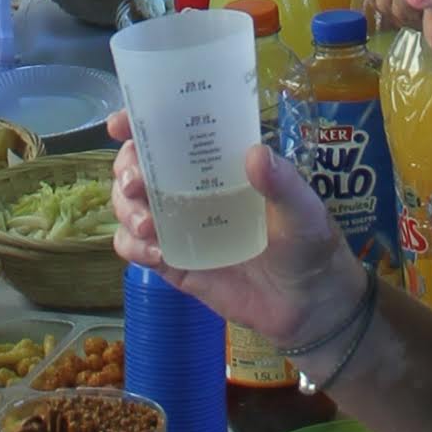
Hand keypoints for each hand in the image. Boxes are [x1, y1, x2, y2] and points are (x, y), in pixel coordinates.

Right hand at [109, 132, 358, 352]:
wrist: (311, 307)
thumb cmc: (310, 246)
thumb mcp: (303, 210)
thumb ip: (282, 184)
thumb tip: (255, 154)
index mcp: (220, 167)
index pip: (173, 135)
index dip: (140, 125)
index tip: (119, 124)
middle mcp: (192, 192)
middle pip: (139, 168)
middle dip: (126, 170)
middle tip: (137, 183)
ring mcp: (180, 229)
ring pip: (129, 207)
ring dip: (125, 209)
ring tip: (148, 225)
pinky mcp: (175, 265)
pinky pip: (136, 249)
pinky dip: (133, 247)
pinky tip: (156, 254)